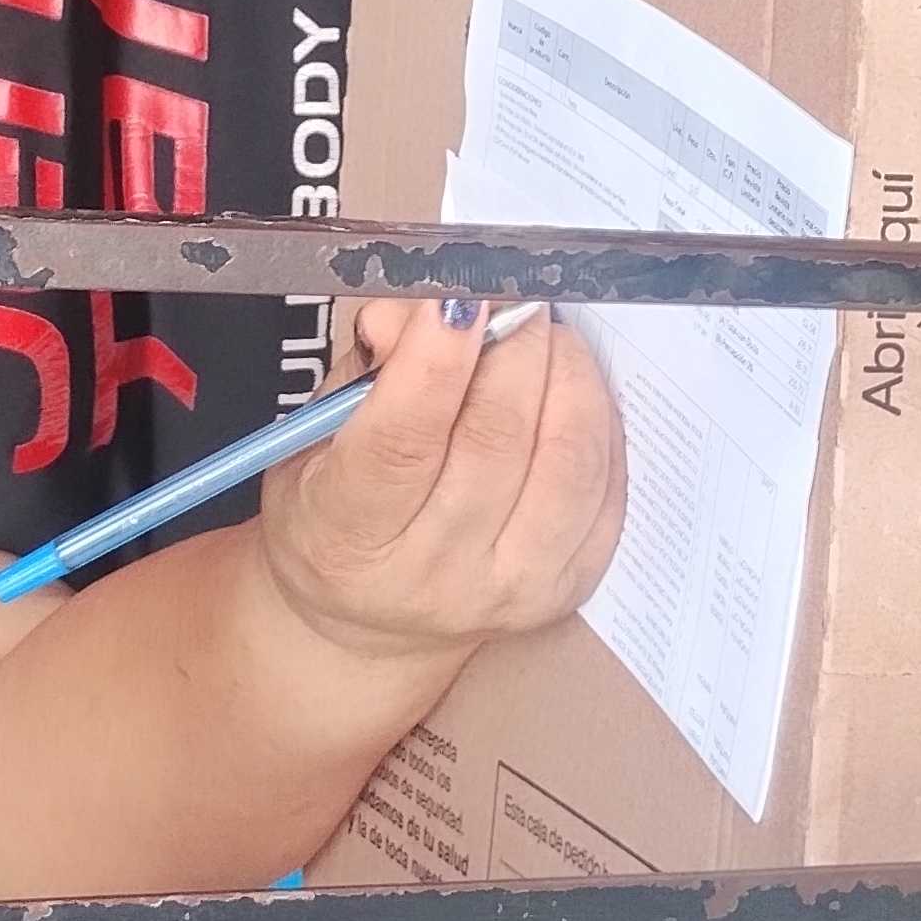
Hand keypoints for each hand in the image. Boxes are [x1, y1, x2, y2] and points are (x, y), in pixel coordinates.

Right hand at [257, 299, 626, 665]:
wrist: (376, 623)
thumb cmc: (340, 514)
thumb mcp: (315, 438)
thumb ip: (371, 366)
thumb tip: (428, 306)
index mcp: (347, 536)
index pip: (401, 441)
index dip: (435, 360)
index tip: (456, 297)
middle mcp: (432, 574)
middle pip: (495, 437)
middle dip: (511, 344)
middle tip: (508, 300)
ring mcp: (509, 587)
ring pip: (565, 456)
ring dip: (564, 372)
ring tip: (542, 338)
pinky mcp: (570, 585)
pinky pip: (606, 482)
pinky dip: (595, 417)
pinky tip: (567, 389)